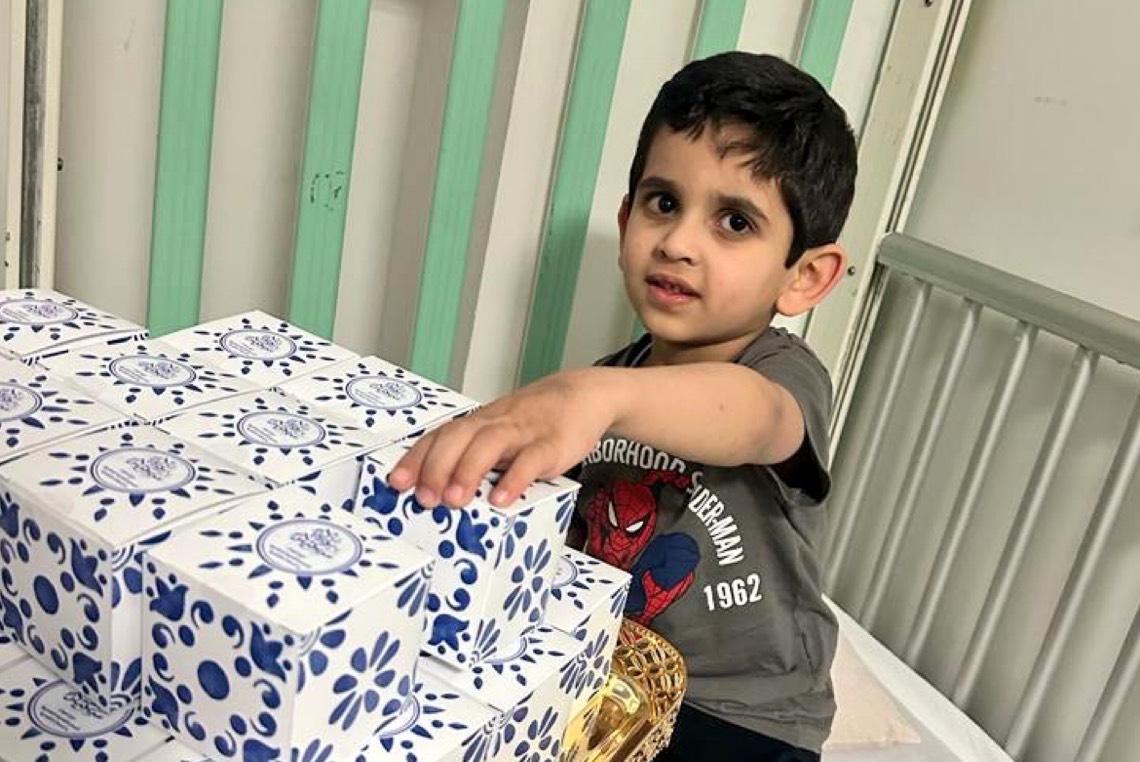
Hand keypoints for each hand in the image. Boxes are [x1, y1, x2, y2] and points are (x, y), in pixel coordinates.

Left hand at [386, 368, 619, 508]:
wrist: (581, 395)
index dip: (416, 458)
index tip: (396, 482)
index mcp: (478, 423)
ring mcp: (523, 432)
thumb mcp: (498, 432)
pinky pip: (531, 459)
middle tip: (424, 498)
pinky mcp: (552, 444)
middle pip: (458, 436)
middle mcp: (495, 423)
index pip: (440, 436)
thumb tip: (439, 491)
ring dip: (468, 471)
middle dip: (436, 467)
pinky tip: (502, 500)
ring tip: (455, 501)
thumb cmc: (533, 420)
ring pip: (490, 444)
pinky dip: (515, 479)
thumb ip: (473, 456)